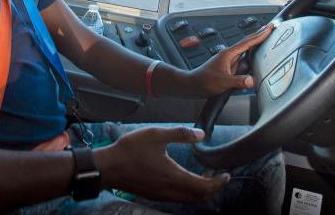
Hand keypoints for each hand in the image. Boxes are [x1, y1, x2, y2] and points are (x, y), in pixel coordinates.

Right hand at [93, 126, 228, 202]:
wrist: (107, 167)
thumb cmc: (130, 150)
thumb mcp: (156, 135)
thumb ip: (181, 134)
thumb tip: (202, 135)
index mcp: (174, 177)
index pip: (204, 187)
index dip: (218, 182)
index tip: (226, 174)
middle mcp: (170, 191)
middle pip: (199, 197)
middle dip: (212, 188)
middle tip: (218, 176)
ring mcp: (161, 195)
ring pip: (188, 199)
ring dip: (200, 191)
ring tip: (204, 176)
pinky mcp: (154, 195)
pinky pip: (178, 198)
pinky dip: (188, 192)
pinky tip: (184, 178)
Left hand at [186, 23, 274, 97]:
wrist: (193, 85)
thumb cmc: (204, 81)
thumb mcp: (222, 82)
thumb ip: (238, 81)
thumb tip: (252, 80)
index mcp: (228, 54)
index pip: (247, 42)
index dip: (260, 35)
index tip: (269, 28)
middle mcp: (229, 54)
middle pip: (247, 41)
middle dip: (259, 34)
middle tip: (271, 27)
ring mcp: (229, 60)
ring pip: (245, 48)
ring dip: (255, 41)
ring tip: (265, 37)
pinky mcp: (228, 66)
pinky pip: (243, 56)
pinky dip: (251, 52)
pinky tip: (253, 53)